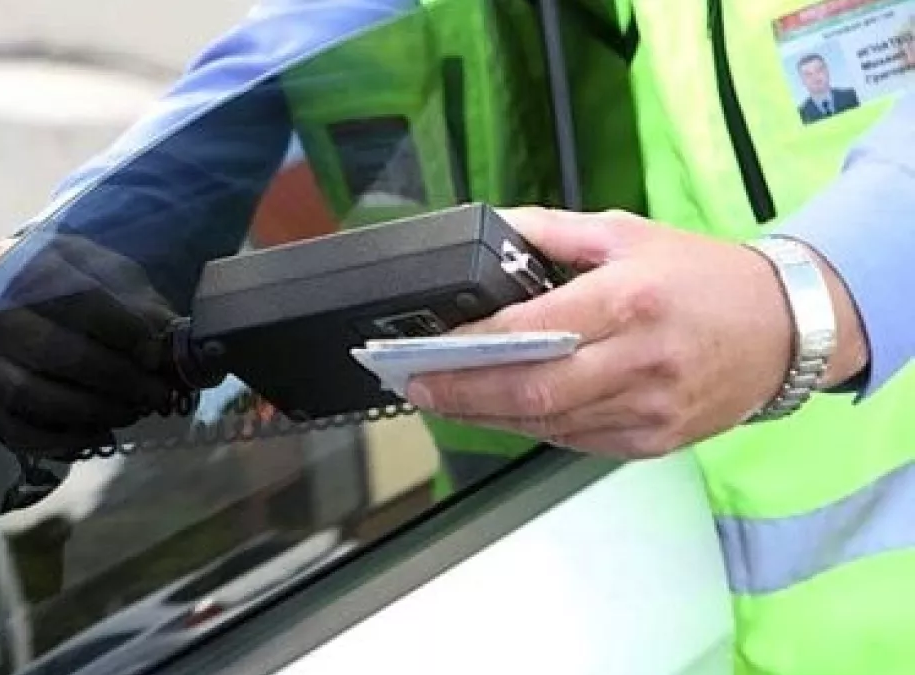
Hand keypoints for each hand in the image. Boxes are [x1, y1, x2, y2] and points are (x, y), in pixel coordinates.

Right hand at [0, 232, 183, 453]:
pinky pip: (20, 432)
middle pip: (61, 353)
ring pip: (39, 397)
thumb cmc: (64, 285)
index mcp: (28, 268)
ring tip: (133, 411)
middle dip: (120, 380)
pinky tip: (100, 432)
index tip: (154, 353)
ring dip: (98, 411)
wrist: (0, 302)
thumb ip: (137, 299)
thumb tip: (170, 337)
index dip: (124, 331)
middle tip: (157, 394)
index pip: (80, 299)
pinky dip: (67, 439)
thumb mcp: (103, 274)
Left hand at [405, 207, 867, 458]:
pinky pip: (576, 440)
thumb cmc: (703, 277)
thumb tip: (488, 228)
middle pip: (532, 391)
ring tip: (444, 396)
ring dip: (488, 414)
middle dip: (462, 393)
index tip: (428, 347)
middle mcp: (640, 361)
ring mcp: (649, 410)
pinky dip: (533, 425)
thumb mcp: (626, 234)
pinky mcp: (653, 440)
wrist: (784, 328)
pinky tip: (501, 409)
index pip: (534, 332)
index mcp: (629, 302)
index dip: (473, 346)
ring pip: (549, 424)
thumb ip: (550, 233)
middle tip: (416, 385)